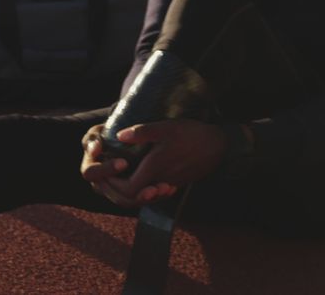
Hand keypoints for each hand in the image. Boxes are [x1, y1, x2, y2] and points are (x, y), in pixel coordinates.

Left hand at [95, 119, 226, 208]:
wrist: (218, 145)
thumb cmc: (192, 134)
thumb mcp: (166, 127)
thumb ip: (143, 132)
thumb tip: (120, 136)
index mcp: (156, 167)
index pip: (129, 189)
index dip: (115, 184)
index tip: (106, 172)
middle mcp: (162, 180)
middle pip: (134, 198)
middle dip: (117, 190)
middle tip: (106, 177)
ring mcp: (170, 183)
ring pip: (144, 196)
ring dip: (129, 191)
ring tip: (118, 177)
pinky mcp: (176, 182)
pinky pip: (154, 192)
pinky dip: (142, 189)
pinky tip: (139, 177)